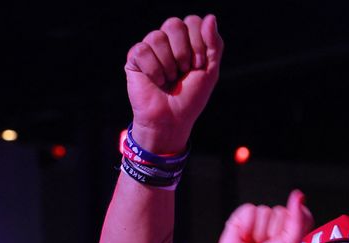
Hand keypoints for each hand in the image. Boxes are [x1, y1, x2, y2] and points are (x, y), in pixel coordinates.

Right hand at [125, 15, 222, 152]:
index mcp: (186, 40)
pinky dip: (153, 70)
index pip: (192, 22)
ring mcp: (150, 48)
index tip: (198, 66)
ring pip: (157, 37)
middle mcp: (167, 41)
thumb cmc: (190, 98)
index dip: (198, 43)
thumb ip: (214, 44)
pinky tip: (156, 81)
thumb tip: (210, 17)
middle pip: (174, 24)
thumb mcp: (210, 71)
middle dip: (183, 52)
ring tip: (168, 79)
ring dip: (168, 65)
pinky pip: (142, 50)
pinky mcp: (134, 59)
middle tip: (183, 72)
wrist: (172, 120)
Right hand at [204, 190, 312, 242]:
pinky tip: (244, 238)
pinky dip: (247, 226)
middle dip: (274, 231)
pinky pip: (249, 209)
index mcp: (290, 232)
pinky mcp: (242, 218)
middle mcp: (274, 225)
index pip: (300, 213)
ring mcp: (258, 220)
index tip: (284, 240)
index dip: (293, 224)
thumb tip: (298, 196)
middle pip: (281, 211)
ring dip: (259, 232)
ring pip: (265, 211)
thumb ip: (298, 219)